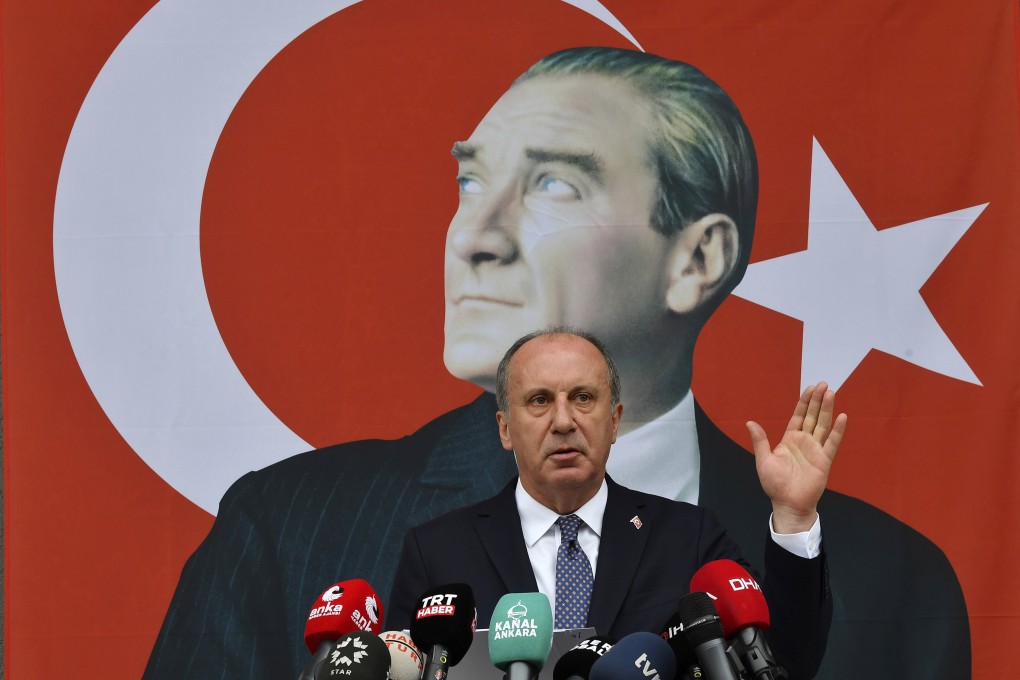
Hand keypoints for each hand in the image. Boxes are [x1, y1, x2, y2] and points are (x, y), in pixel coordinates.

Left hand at [746, 383, 846, 533]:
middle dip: (818, 400)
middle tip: (824, 384)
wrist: (787, 504)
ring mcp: (816, 450)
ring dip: (828, 410)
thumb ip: (760, 441)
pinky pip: (832, 443)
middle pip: (813, 417)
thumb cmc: (774, 484)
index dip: (805, 402)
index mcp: (790, 440)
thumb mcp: (764, 460)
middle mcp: (804, 442)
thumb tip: (749, 422)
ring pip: (823, 425)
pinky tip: (842, 417)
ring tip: (832, 393)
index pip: (799, 416)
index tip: (811, 388)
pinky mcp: (824, 460)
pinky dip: (838, 431)